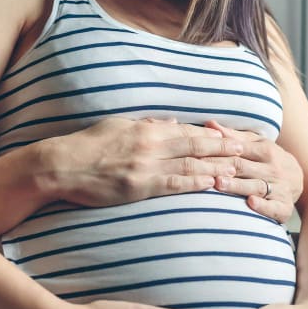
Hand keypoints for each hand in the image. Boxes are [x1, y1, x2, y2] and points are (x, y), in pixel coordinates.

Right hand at [37, 117, 244, 206]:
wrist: (61, 166)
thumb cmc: (87, 145)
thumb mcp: (118, 125)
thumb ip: (146, 124)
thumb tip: (169, 122)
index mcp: (146, 129)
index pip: (186, 130)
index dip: (210, 133)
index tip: (230, 134)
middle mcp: (150, 144)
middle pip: (194, 145)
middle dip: (222, 146)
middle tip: (246, 148)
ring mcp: (146, 166)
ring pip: (189, 165)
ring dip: (215, 166)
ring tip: (237, 168)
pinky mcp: (139, 187)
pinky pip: (173, 185)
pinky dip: (195, 183)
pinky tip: (211, 184)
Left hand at [204, 121, 302, 223]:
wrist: (301, 180)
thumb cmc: (271, 159)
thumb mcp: (258, 144)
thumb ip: (234, 136)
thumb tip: (209, 124)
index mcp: (266, 150)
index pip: (239, 150)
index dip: (218, 151)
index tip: (198, 153)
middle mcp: (273, 168)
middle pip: (243, 168)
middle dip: (222, 167)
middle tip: (201, 168)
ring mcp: (280, 188)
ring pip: (256, 186)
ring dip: (237, 186)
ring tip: (218, 184)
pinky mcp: (284, 207)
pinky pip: (274, 207)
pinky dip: (263, 206)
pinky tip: (251, 203)